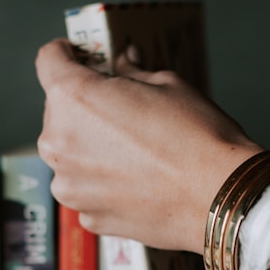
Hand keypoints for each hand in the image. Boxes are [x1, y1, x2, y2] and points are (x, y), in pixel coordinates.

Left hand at [35, 38, 262, 253]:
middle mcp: (59, 143)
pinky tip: (139, 181)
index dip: (65, 53)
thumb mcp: (167, 84)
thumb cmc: (197, 138)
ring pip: (71, 155)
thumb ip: (132, 73)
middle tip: (123, 110)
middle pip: (59, 112)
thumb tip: (124, 64)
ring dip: (91, 148)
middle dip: (85, 106)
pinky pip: (87, 189)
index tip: (78, 56)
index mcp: (74, 98)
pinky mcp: (88, 216)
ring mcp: (70, 186)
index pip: (49, 60)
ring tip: (135, 153)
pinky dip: (104, 183)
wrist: (220, 197)